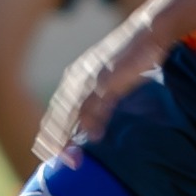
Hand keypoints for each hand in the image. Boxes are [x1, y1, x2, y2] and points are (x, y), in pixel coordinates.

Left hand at [36, 19, 166, 163]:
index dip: (50, 136)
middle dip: (55, 142)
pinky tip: (96, 138)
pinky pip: (95, 104)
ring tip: (72, 158)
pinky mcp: (107, 78)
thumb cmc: (130, 58)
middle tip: (57, 162)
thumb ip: (97, 101)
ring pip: (72, 114)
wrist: (147, 33)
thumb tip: (92, 128)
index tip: (48, 156)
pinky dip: (93, 123)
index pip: (55, 114)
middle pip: (58, 117)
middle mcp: (77, 79)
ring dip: (71, 138)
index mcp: (74, 80)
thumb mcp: (107, 79)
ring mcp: (91, 79)